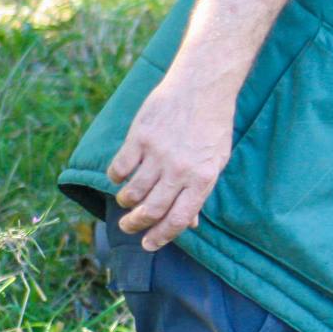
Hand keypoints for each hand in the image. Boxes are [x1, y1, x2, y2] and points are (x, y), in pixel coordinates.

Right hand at [108, 71, 236, 250]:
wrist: (202, 86)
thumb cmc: (212, 125)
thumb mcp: (216, 159)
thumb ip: (200, 191)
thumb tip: (190, 224)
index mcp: (203, 178)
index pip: (178, 219)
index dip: (161, 237)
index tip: (148, 245)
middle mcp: (180, 169)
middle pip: (151, 210)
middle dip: (136, 225)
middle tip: (128, 227)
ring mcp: (158, 154)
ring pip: (132, 192)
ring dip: (126, 202)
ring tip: (127, 202)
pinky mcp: (139, 138)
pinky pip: (119, 168)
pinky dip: (116, 177)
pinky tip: (120, 176)